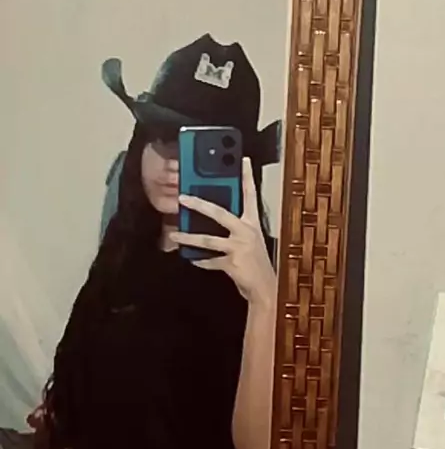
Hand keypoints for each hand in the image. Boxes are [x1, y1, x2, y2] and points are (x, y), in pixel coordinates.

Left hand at [173, 158, 275, 304]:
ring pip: (208, 239)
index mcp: (253, 223)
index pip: (251, 194)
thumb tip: (213, 218)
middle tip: (182, 198)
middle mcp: (247, 232)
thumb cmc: (256, 263)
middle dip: (199, 204)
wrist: (266, 288)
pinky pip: (210, 260)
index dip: (247, 177)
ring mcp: (239, 247)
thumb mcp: (250, 240)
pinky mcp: (232, 263)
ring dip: (189, 238)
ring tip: (174, 235)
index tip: (243, 160)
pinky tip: (192, 259)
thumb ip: (236, 228)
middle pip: (219, 213)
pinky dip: (200, 260)